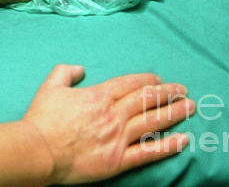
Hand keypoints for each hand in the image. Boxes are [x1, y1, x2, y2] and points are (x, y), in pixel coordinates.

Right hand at [21, 64, 193, 184]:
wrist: (39, 151)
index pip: (129, 84)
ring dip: (173, 113)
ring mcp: (118, 138)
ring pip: (153, 122)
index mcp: (98, 95)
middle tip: (182, 90)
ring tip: (189, 107)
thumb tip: (80, 69)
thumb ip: (65, 72)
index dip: (146, 80)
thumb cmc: (42, 119)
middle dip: (167, 93)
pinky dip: (168, 146)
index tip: (159, 80)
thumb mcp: (50, 87)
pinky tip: (183, 140)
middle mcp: (113, 114)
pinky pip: (149, 152)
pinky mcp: (118, 160)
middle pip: (146, 100)